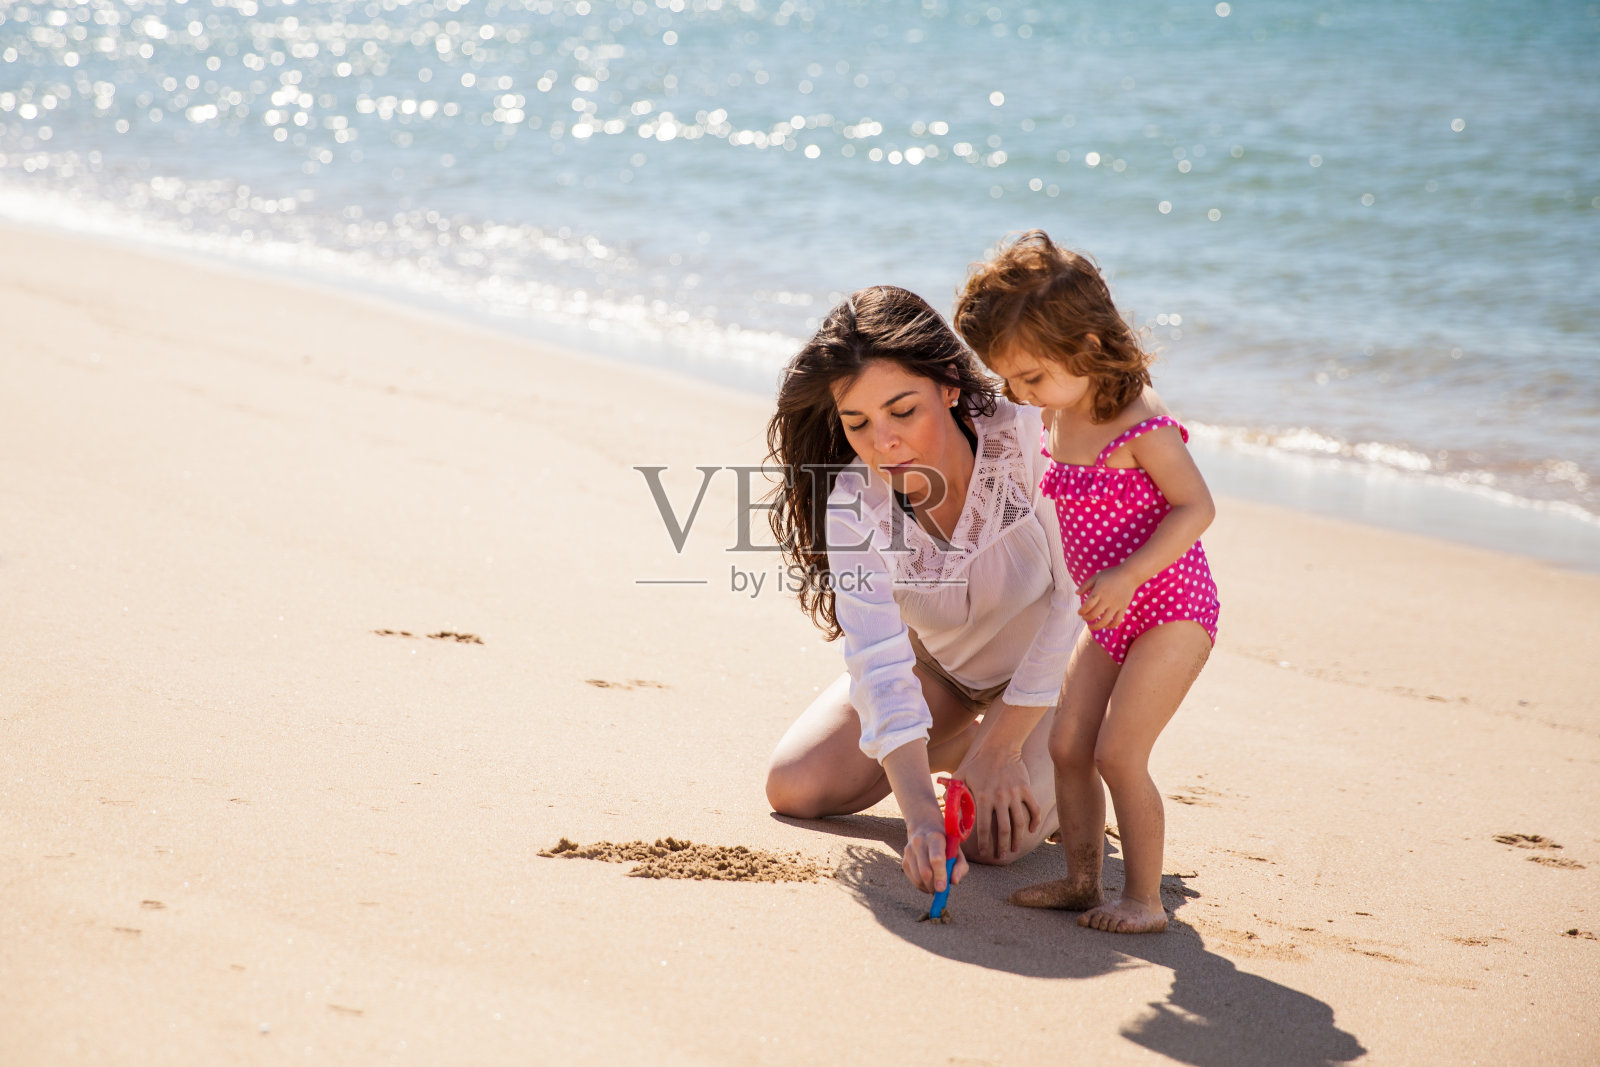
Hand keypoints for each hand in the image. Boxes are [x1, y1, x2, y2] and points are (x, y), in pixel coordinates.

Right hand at [902, 823, 967, 894]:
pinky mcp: (904, 861)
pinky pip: (913, 881)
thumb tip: (954, 881)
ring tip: (937, 885)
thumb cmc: (946, 844)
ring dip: (929, 888)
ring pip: (918, 879)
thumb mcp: (957, 851)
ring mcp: (909, 852)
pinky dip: (923, 886)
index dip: (940, 875)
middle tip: (942, 890)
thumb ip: (960, 867)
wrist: (926, 830)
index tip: (942, 889)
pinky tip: (929, 882)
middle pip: (925, 871)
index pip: (936, 859)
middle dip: (934, 885)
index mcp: (935, 837)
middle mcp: (919, 842)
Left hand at [957, 739, 1039, 860]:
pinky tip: (1031, 830)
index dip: (984, 842)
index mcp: (983, 797)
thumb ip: (952, 791)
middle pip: (1004, 829)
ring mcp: (1015, 794)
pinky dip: (1034, 821)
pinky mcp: (1026, 789)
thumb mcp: (961, 775)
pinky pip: (1033, 808)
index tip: (984, 852)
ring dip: (1018, 838)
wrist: (1000, 746)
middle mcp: (1000, 798)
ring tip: (1014, 848)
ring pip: (1019, 822)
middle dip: (1002, 846)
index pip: (984, 826)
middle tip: (1001, 856)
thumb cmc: (978, 762)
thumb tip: (946, 806)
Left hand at [1076, 564, 1139, 630]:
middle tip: (1084, 618)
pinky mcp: (1123, 608)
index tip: (1079, 612)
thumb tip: (1076, 593)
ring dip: (1096, 626)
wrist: (1129, 574)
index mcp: (1098, 592)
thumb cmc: (1111, 575)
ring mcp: (1116, 605)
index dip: (1082, 611)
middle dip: (1086, 618)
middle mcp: (1107, 600)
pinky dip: (1111, 626)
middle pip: (1094, 615)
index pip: (1087, 606)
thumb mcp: (1096, 577)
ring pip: (1105, 621)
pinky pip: (1117, 621)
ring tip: (1091, 627)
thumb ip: (1085, 585)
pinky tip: (1106, 626)